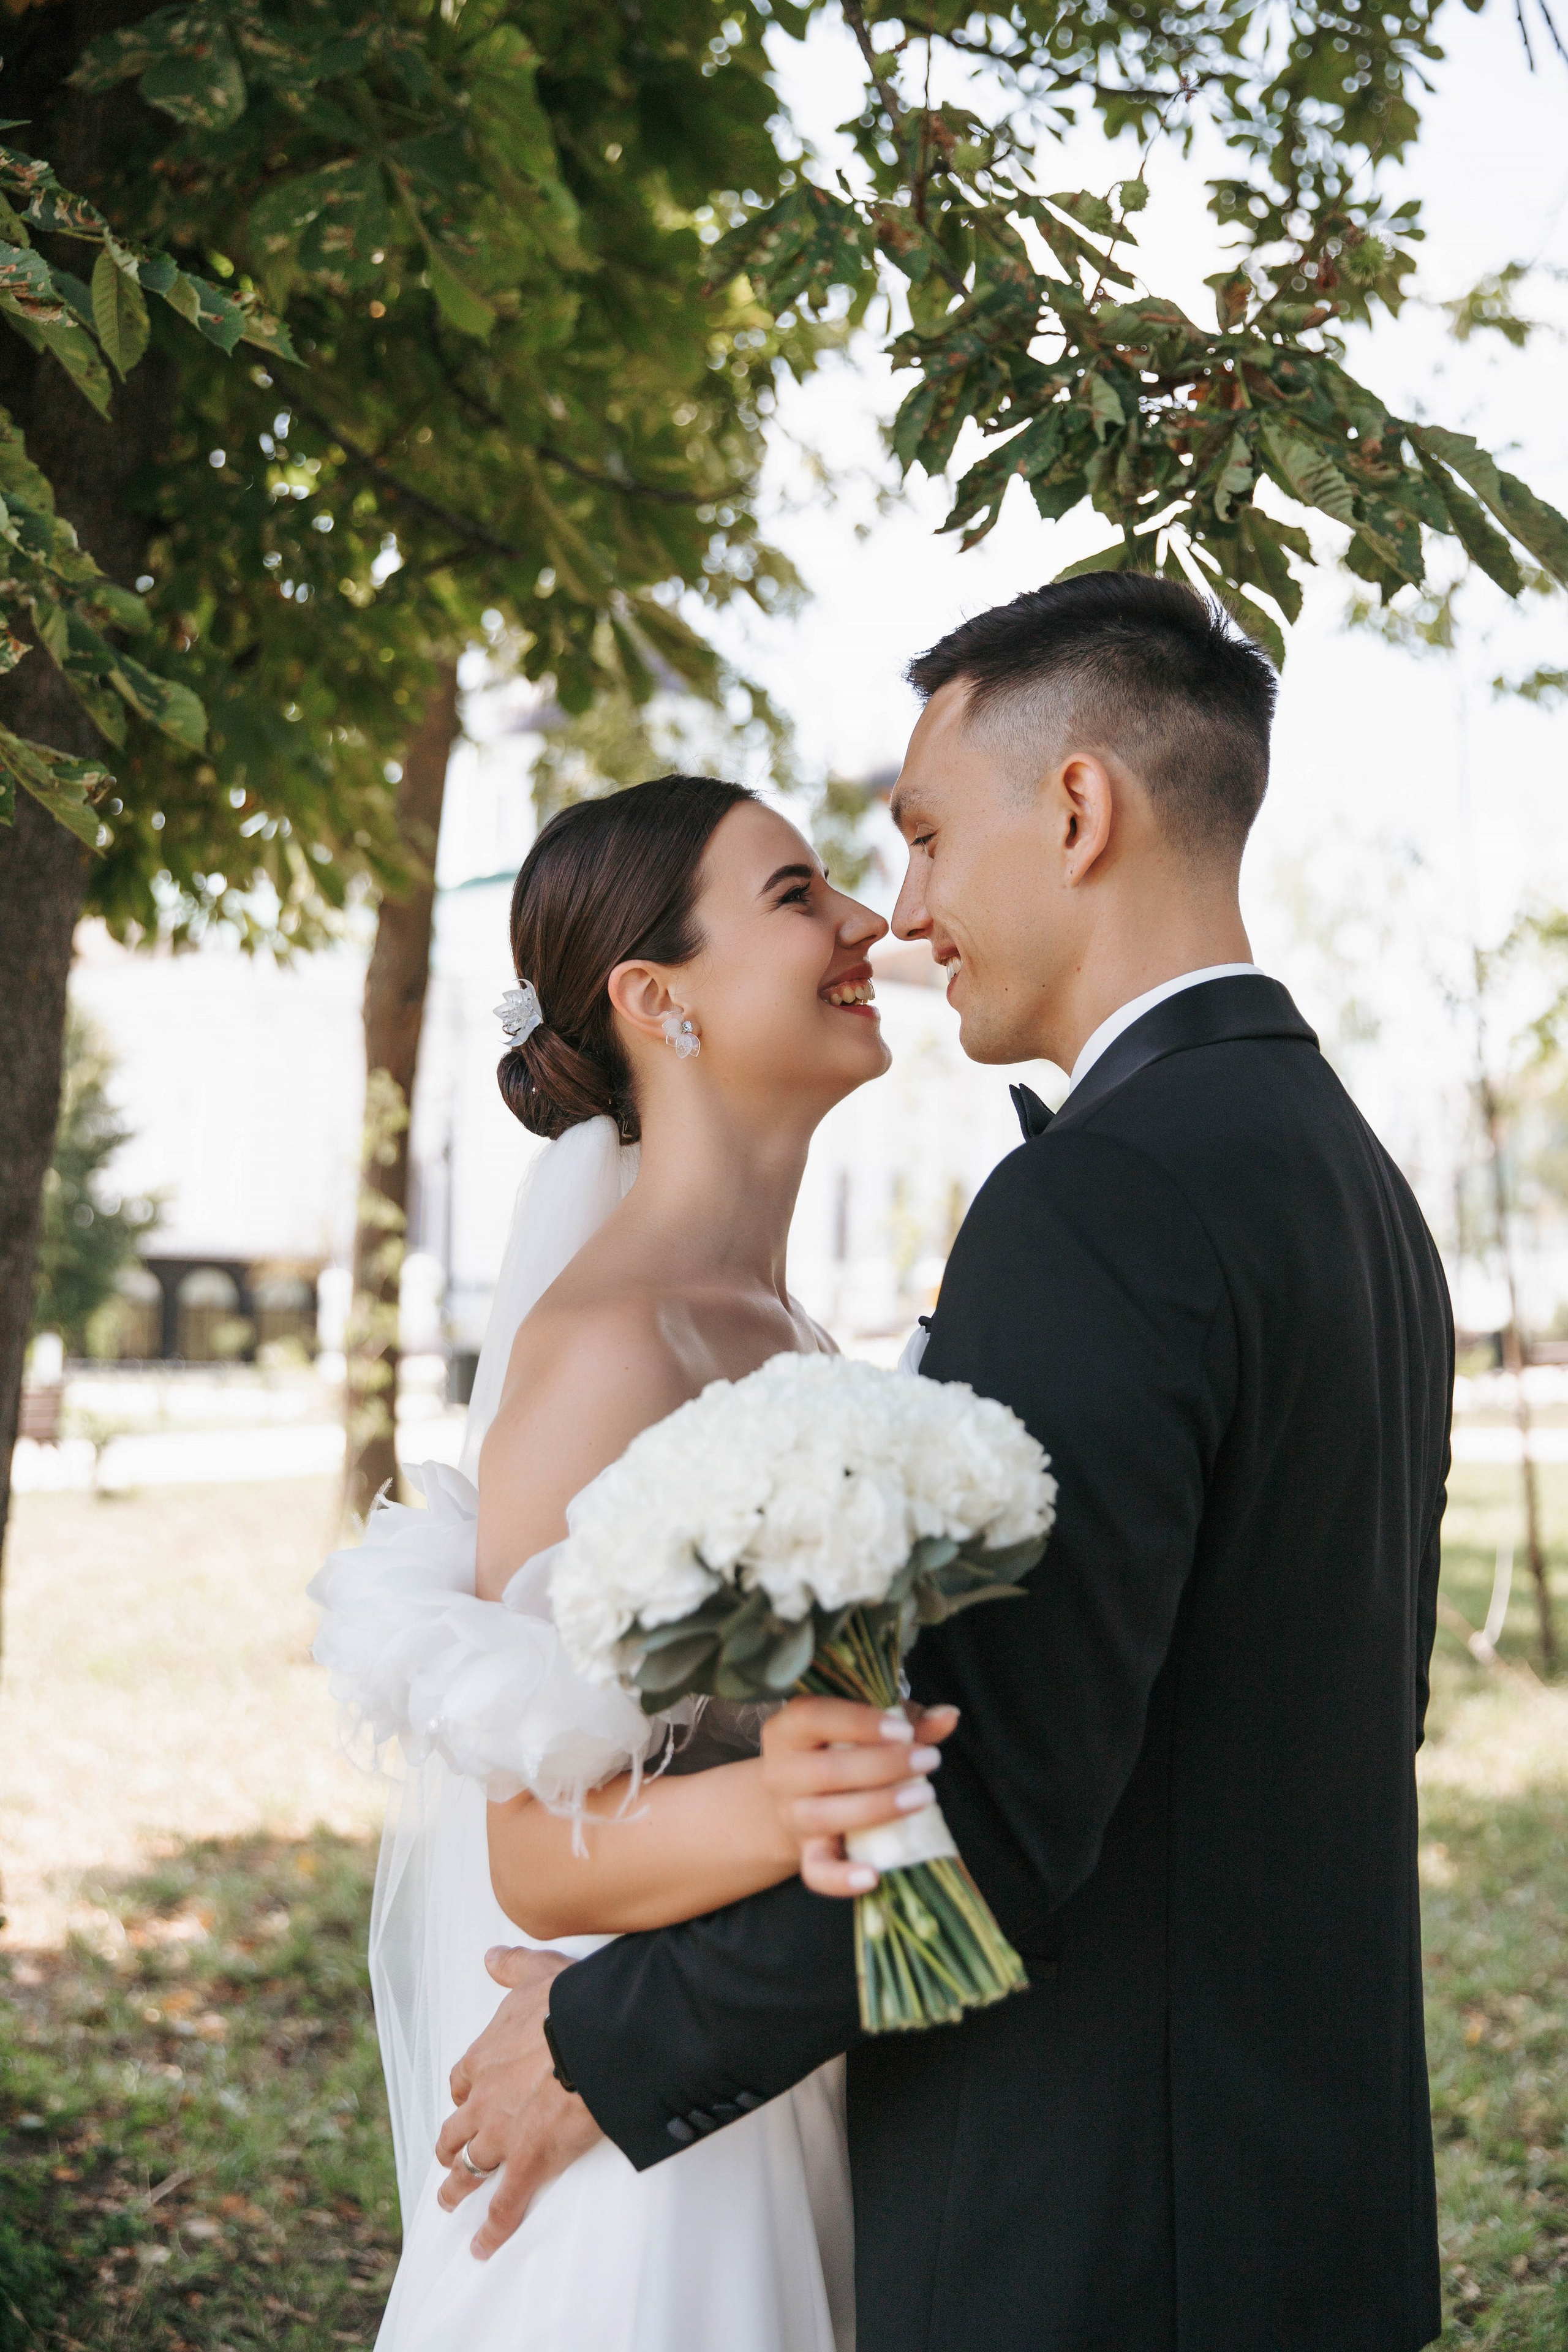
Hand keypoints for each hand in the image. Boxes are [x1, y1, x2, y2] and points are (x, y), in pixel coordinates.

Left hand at [434, 1946, 603, 2257]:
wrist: (594, 2037)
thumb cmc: (570, 2003)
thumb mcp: (537, 1974)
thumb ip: (512, 1967)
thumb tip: (492, 1956)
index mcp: (483, 2058)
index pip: (462, 2082)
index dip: (464, 2094)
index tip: (466, 2100)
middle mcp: (483, 2101)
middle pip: (455, 2130)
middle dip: (449, 2147)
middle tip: (447, 2162)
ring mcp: (502, 2136)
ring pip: (468, 2170)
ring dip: (457, 2188)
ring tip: (449, 2203)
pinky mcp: (528, 2163)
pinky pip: (504, 2205)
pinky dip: (492, 2231)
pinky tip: (482, 2248)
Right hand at [760, 1696, 959, 1897]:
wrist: (803, 1794)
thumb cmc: (842, 1747)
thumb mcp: (868, 1725)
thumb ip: (907, 1718)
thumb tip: (948, 1716)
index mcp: (789, 1728)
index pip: (813, 1717)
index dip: (858, 1722)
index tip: (903, 1731)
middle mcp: (780, 1772)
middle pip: (824, 1771)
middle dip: (882, 1765)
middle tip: (929, 1759)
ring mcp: (791, 1815)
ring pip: (822, 1816)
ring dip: (876, 1808)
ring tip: (923, 1797)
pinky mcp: (806, 1852)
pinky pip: (816, 1872)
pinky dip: (841, 1879)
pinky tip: (873, 1876)